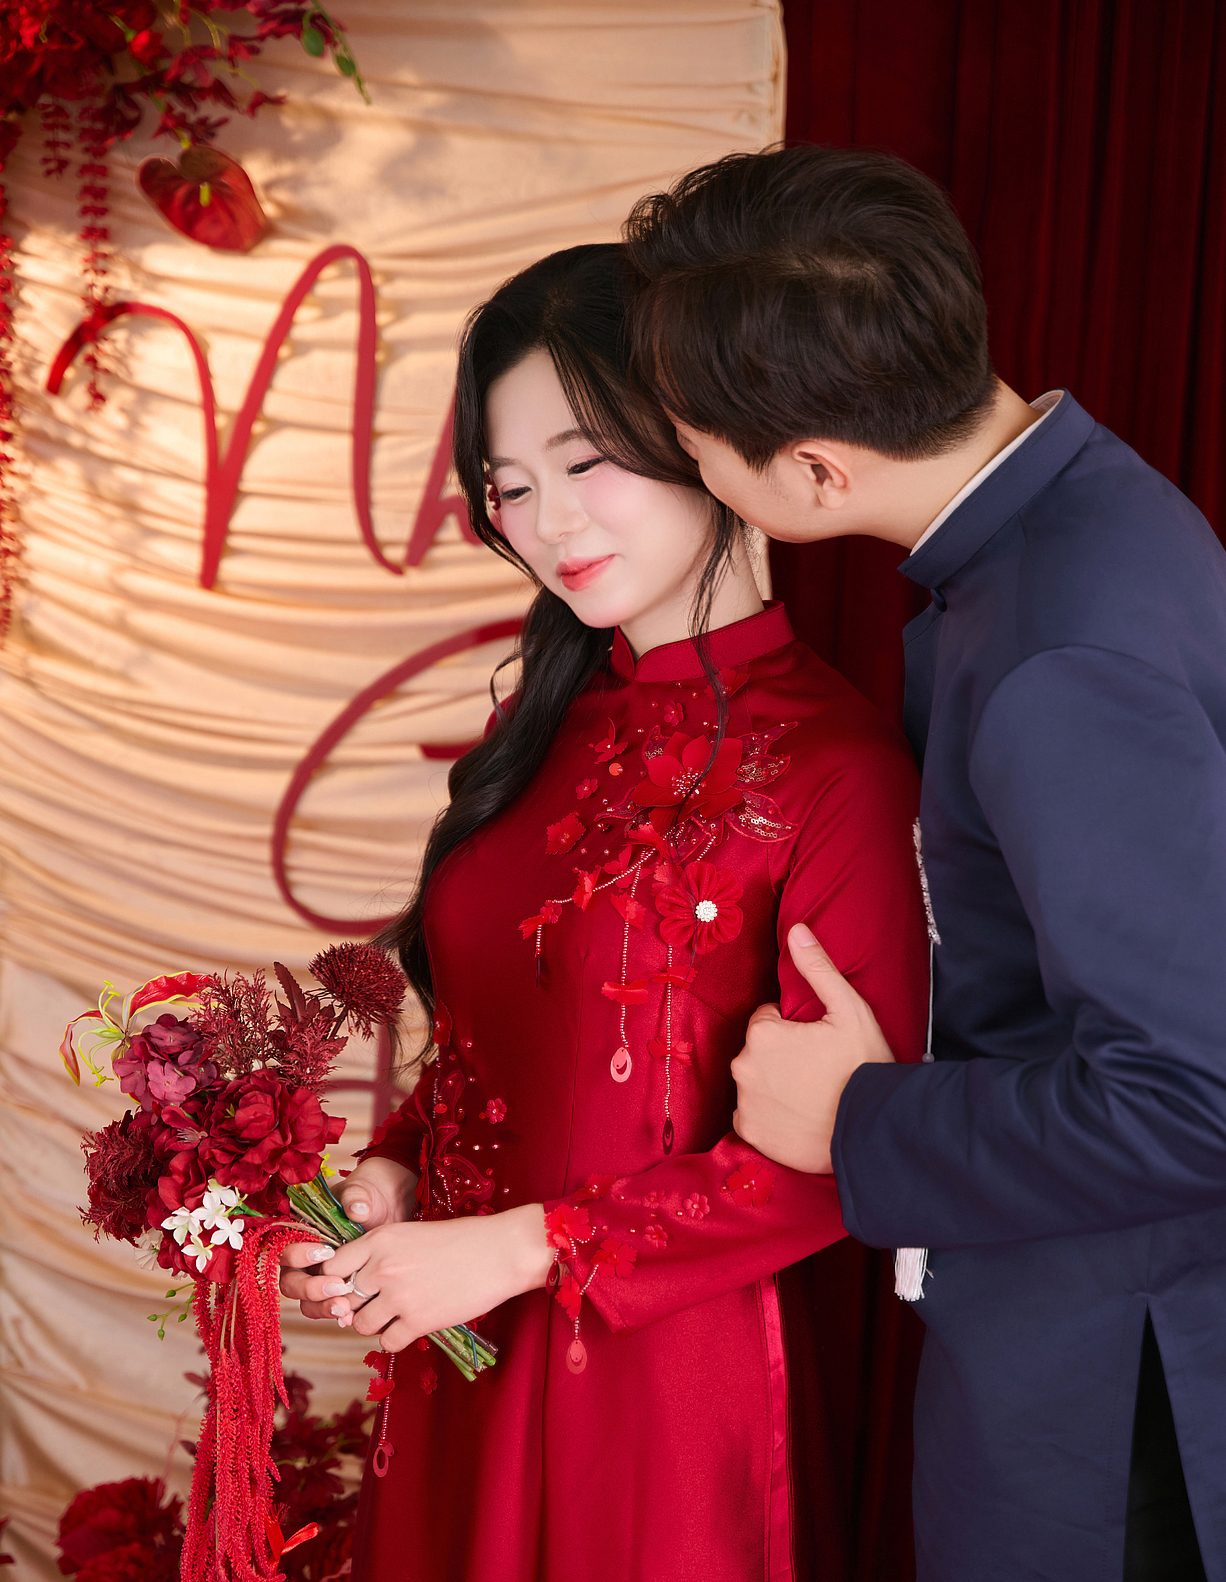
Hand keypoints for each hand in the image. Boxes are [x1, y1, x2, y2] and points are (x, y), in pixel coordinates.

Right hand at [279, 1155, 415, 1317]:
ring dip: (322, 1306)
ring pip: (305, 1301)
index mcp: (299, 1232)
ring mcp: (318, 1277)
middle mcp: (302, 1259)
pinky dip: (336, 1313)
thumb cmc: (368, 1198)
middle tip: (337, 1287)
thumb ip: (355, 1198)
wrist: (389, 1210)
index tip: (325, 1253)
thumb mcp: (361, 1193)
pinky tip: (350, 1316)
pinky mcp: (335, 1290)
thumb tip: (356, 1208)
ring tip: (344, 1307)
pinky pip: (326, 1308)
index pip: (284, 1250)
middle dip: (310, 1288)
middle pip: (290, 1283)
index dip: (298, 1256)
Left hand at [287, 1204, 552, 1351]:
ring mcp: (400, 1296)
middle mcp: (383, 1267)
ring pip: (360, 1324)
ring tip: (392, 1315)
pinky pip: (387, 1342)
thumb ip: (381, 1252)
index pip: (331, 1268)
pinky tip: (408, 1327)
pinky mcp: (419, 1321)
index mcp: (380, 1239)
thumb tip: (354, 1282)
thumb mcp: (412, 1232)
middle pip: (343, 1298)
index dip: (334, 1280)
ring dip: (372, 1323)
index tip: (347, 1285)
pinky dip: (394, 1339)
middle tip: (373, 1303)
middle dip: (354, 1304)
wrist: (500, 1252)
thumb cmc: (461, 1239)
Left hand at [731, 923, 895, 1172]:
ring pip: (755, 1080)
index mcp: (762, 1034)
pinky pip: (752, 1115)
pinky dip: (768, 1115)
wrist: (871, 1130)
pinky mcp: (750, 1133)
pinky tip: (797, 1117)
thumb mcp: (849, 1010)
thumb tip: (796, 931)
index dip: (792, 1028)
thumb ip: (818, 969)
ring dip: (773, 1083)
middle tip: (816, 1069)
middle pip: (758, 1049)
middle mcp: (743, 1066)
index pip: (766, 1019)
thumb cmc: (863, 1067)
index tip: (816, 1043)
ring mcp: (745, 1102)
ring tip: (810, 1094)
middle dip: (780, 1054)